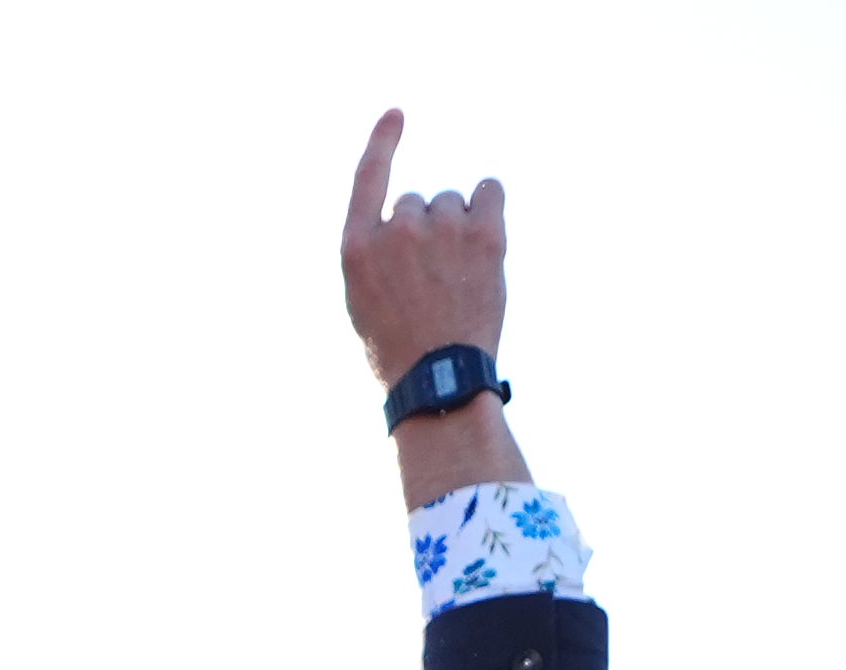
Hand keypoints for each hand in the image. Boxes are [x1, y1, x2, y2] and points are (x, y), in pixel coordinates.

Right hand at [338, 109, 506, 383]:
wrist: (439, 380)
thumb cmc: (400, 349)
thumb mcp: (364, 300)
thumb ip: (375, 252)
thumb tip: (409, 215)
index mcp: (356, 248)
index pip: (368, 178)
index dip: (383, 141)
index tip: (397, 114)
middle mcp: (395, 230)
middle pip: (417, 201)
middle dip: (426, 229)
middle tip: (433, 280)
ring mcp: (439, 229)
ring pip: (451, 203)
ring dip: (457, 227)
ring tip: (457, 278)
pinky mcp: (482, 233)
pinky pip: (489, 190)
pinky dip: (488, 205)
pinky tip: (485, 240)